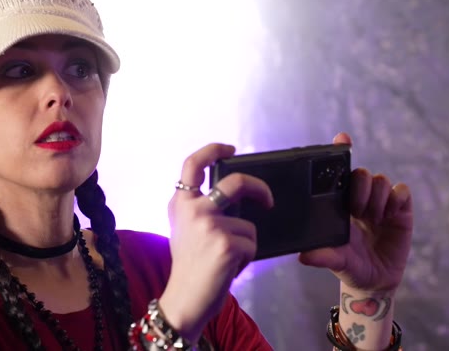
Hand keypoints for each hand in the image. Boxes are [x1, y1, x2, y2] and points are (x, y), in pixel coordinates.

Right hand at [159, 143, 273, 341]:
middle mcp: (193, 209)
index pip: (193, 164)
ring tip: (227, 259)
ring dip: (245, 244)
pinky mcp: (226, 244)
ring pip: (249, 225)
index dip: (213, 150)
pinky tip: (230, 268)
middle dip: (259, 189)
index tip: (230, 149)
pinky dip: (246, 259)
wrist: (184, 300)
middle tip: (268, 200)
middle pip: (236, 182)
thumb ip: (199, 208)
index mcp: (180, 202)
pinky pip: (252, 244)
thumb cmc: (189, 266)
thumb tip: (232, 194)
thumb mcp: (183, 229)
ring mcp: (209, 225)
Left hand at [298, 133, 413, 292]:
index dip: (341, 151)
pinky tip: (389, 217)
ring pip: (381, 180)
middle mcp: (360, 199)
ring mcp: (381, 203)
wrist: (374, 282)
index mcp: (339, 204)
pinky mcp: (401, 211)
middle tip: (357, 211)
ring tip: (374, 219)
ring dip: (377, 198)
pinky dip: (396, 200)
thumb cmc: (349, 266)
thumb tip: (303, 257)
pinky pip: (402, 191)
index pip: (339, 172)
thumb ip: (322, 256)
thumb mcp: (335, 261)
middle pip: (361, 173)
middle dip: (360, 188)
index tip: (342, 138)